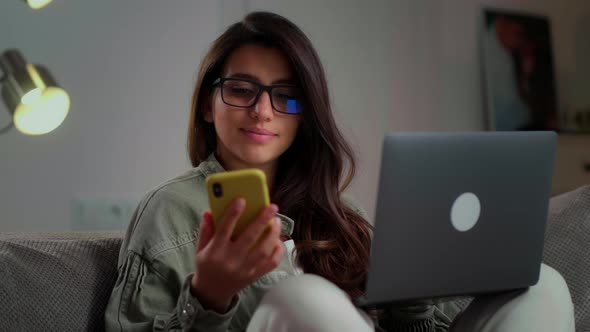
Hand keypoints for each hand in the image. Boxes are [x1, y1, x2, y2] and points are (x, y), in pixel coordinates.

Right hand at [190, 198, 284, 312]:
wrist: (212, 292)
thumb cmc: (207, 265)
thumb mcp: (200, 248)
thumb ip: (205, 229)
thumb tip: (209, 211)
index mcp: (216, 251)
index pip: (224, 229)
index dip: (233, 214)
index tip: (242, 200)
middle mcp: (231, 260)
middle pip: (249, 238)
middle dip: (262, 221)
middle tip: (272, 207)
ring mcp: (245, 269)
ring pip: (263, 250)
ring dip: (273, 234)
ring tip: (276, 221)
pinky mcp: (254, 276)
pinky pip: (271, 263)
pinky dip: (278, 251)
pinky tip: (278, 240)